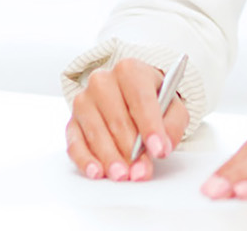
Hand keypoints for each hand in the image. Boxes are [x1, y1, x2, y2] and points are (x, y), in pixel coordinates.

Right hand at [65, 58, 189, 182]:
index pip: (140, 99)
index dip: (150, 127)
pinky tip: (96, 171)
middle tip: (142, 171)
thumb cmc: (150, 99)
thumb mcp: (172, 106)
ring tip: (123, 175)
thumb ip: (173, 125)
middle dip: (131, 150)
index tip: (158, 150)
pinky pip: (75, 142)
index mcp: (129, 70)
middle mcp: (102, 81)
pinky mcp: (73, 121)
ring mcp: (84, 100)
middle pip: (117, 119)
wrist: (129, 93)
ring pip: (96, 132)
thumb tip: (163, 147)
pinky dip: (85, 159)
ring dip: (110, 157)